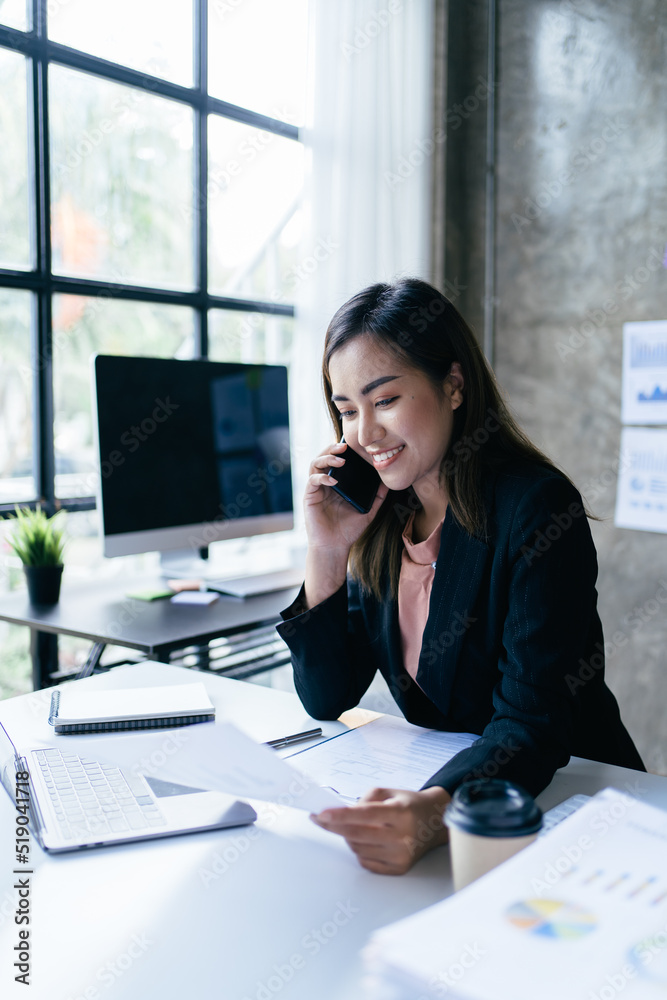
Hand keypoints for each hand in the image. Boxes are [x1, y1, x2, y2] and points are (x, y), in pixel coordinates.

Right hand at [304, 441, 387, 550]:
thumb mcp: (368, 511)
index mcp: (337, 483)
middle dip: (332, 448)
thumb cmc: (348, 530)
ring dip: (327, 458)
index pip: (337, 460)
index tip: (354, 445)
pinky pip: (312, 481)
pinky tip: (333, 481)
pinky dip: (322, 478)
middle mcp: (325, 483)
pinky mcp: (309, 497)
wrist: (335, 547)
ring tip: (341, 460)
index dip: (342, 450)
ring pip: (315, 465)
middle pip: (324, 457)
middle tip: (345, 446)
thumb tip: (389, 482)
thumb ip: (378, 497)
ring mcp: (316, 489)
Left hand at [310, 786, 450, 874]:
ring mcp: (401, 855)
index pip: (365, 815)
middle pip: (357, 834)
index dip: (341, 815)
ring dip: (348, 837)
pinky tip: (366, 839)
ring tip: (354, 827)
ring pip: (357, 849)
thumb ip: (364, 800)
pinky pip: (365, 861)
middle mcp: (403, 836)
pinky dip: (359, 850)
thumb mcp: (388, 792)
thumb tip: (340, 814)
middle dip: (334, 826)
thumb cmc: (408, 804)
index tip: (321, 813)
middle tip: (321, 818)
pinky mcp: (399, 869)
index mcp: (401, 813)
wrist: (434, 823)